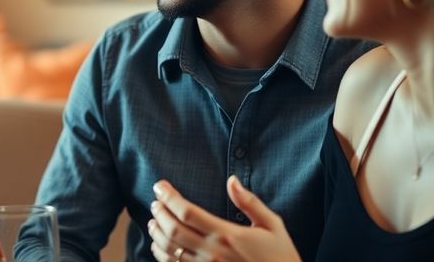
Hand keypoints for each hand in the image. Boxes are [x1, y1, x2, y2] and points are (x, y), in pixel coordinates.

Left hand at [147, 176, 301, 261]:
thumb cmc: (280, 256)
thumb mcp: (272, 226)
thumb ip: (250, 202)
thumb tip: (232, 180)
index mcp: (227, 234)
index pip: (187, 212)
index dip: (169, 197)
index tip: (160, 186)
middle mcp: (212, 252)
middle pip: (173, 229)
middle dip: (160, 212)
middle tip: (155, 202)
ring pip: (170, 250)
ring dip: (157, 233)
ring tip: (153, 220)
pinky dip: (162, 255)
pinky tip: (159, 246)